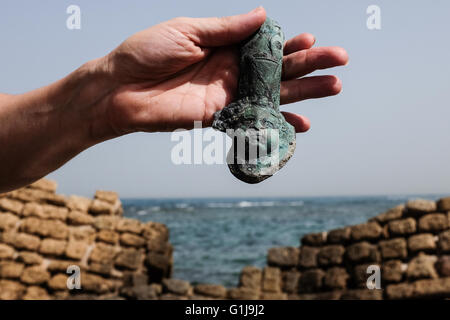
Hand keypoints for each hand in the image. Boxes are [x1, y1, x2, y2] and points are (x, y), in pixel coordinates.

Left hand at [103, 7, 347, 134]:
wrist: (119, 88)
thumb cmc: (147, 53)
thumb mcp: (188, 30)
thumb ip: (227, 29)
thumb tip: (264, 16)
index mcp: (225, 45)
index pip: (266, 44)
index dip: (290, 42)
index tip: (312, 39)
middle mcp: (231, 70)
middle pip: (279, 68)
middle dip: (310, 65)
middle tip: (340, 61)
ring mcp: (228, 95)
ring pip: (274, 93)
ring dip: (305, 92)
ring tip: (334, 88)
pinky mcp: (220, 118)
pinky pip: (255, 120)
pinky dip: (278, 123)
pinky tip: (303, 124)